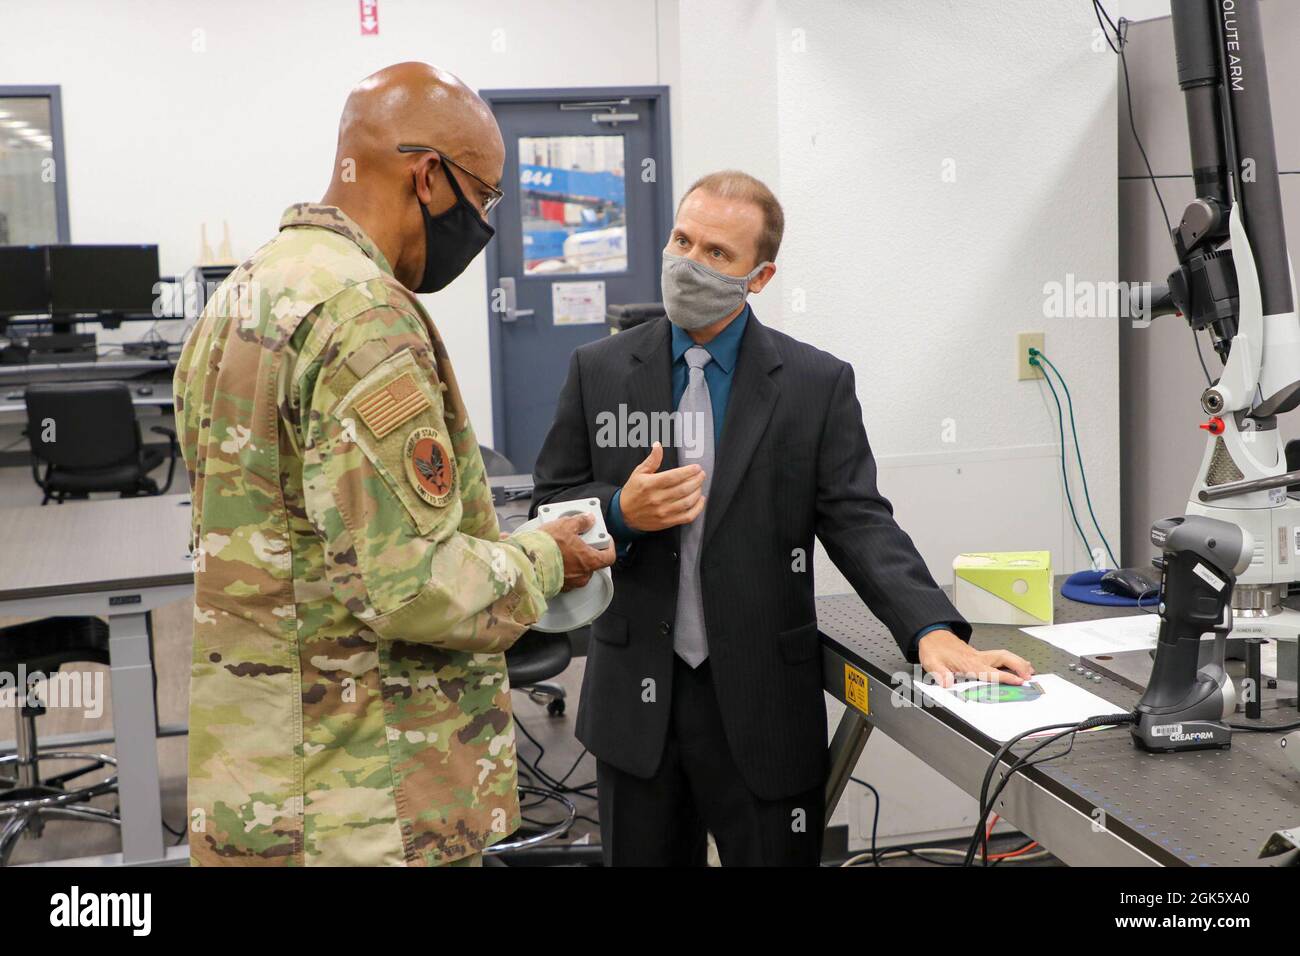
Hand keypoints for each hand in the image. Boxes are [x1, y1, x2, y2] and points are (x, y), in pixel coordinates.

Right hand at [537, 512, 615, 591]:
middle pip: (592, 563)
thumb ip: (581, 521)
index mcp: (590, 561)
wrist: (526, 561)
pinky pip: (565, 577)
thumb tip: (588, 519)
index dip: (609, 547)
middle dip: (587, 552)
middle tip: (579, 540)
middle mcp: (582, 575)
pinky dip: (563, 568)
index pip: (609, 557)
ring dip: (574, 561)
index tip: (605, 540)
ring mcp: (570, 583)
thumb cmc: (547, 546)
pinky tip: (554, 558)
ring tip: (564, 548)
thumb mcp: (566, 525)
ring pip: (578, 571)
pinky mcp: (557, 587)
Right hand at [618, 441, 706, 531]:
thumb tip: (658, 445)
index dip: (688, 471)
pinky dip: (697, 508)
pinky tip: (700, 500)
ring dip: (697, 492)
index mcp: (650, 484)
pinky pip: (687, 516)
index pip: (674, 476)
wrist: (624, 515)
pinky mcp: (667, 522)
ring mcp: (663, 512)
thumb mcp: (638, 473)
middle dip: (697, 480)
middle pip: (684, 489)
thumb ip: (652, 460)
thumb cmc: (633, 492)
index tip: (696, 467)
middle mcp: (657, 498)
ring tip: (699, 485)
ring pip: (687, 502)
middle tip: (701, 474)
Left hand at [917, 630, 1033, 687]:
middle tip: (1030, 675)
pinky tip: (1015, 663)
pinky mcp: (978, 654)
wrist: (931, 635)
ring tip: (1029, 669)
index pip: (991, 671)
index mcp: (969, 663)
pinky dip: (1010, 660)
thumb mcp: (932, 662)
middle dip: (1019, 666)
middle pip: (1003, 658)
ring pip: (1003, 656)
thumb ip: (940, 673)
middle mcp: (977, 658)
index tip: (1019, 681)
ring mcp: (979, 655)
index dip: (1006, 676)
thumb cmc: (933, 649)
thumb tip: (947, 683)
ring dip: (1017, 661)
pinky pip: (999, 656)